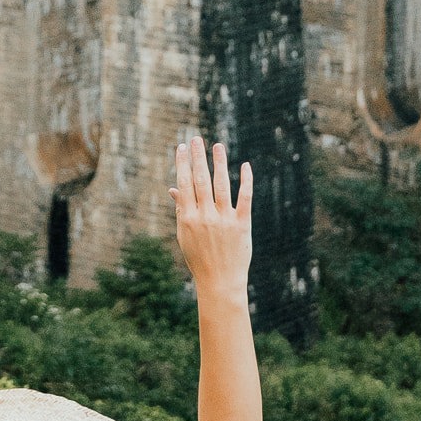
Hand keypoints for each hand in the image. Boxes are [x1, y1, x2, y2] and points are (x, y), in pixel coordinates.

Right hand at [173, 133, 252, 298]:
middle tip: (196, 139)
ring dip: (219, 163)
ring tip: (218, 146)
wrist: (220, 281)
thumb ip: (181, 211)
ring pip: (222, 185)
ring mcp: (224, 220)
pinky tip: (245, 166)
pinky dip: (245, 181)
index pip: (184, 184)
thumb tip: (174, 189)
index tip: (181, 147)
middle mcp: (205, 217)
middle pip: (201, 180)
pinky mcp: (242, 225)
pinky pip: (244, 198)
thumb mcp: (185, 236)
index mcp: (188, 218)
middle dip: (198, 157)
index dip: (182, 164)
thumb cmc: (199, 258)